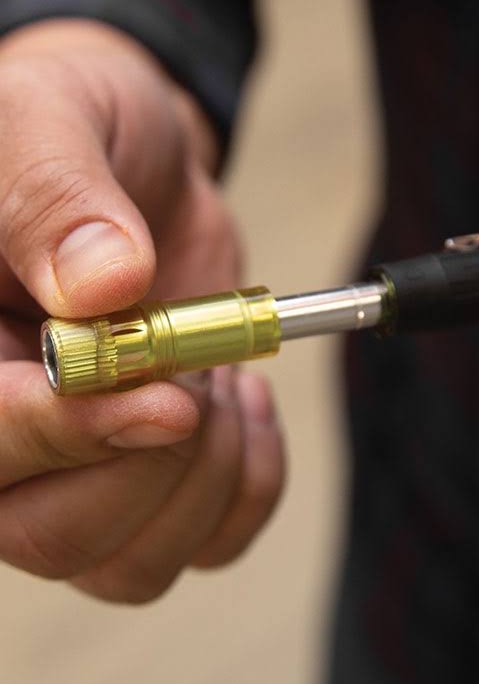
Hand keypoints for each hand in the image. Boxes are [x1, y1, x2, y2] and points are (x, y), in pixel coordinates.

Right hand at [0, 20, 284, 602]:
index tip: (169, 393)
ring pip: (132, 563)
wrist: (141, 168)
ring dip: (207, 479)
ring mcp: (80, 469)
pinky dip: (249, 490)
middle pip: (58, 537)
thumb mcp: (50, 120)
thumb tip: (101, 283)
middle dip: (156, 462)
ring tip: (223, 383)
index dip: (76, 434)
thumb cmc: (78, 129)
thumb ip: (54, 197)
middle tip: (197, 371)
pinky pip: (205, 544)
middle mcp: (7, 439)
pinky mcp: (151, 472)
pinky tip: (247, 409)